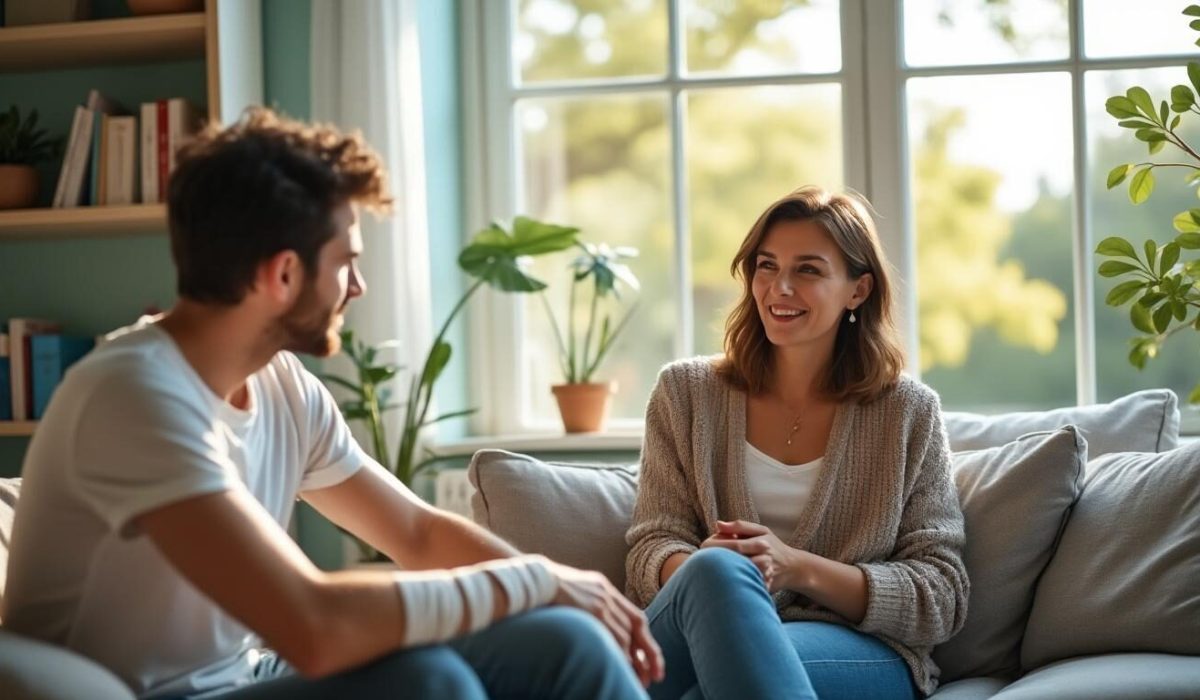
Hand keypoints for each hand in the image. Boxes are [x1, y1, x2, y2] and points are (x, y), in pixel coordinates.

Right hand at [546, 562, 664, 687]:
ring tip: (638, 680)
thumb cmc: (544, 589)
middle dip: (648, 655)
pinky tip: (622, 669)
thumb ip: (587, 606)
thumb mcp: (572, 592)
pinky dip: (620, 654)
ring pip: (626, 636)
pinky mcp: (592, 610)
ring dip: (634, 660)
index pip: (635, 617)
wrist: (532, 578)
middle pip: (636, 628)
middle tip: (654, 676)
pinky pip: (612, 637)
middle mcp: (606, 594)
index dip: (647, 640)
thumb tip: (596, 633)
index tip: (654, 661)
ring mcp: (600, 601)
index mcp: (603, 588)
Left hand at [700, 520, 803, 592]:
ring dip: (723, 572)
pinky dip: (733, 584)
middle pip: (736, 560)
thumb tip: (717, 524)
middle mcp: (764, 557)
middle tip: (702, 559)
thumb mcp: (761, 531)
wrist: (794, 568)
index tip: (704, 545)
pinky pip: (746, 586)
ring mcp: (765, 573)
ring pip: (740, 574)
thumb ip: (739, 526)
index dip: (717, 545)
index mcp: (761, 541)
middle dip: (717, 559)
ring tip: (708, 570)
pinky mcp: (764, 586)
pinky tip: (722, 581)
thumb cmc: (773, 546)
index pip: (735, 544)